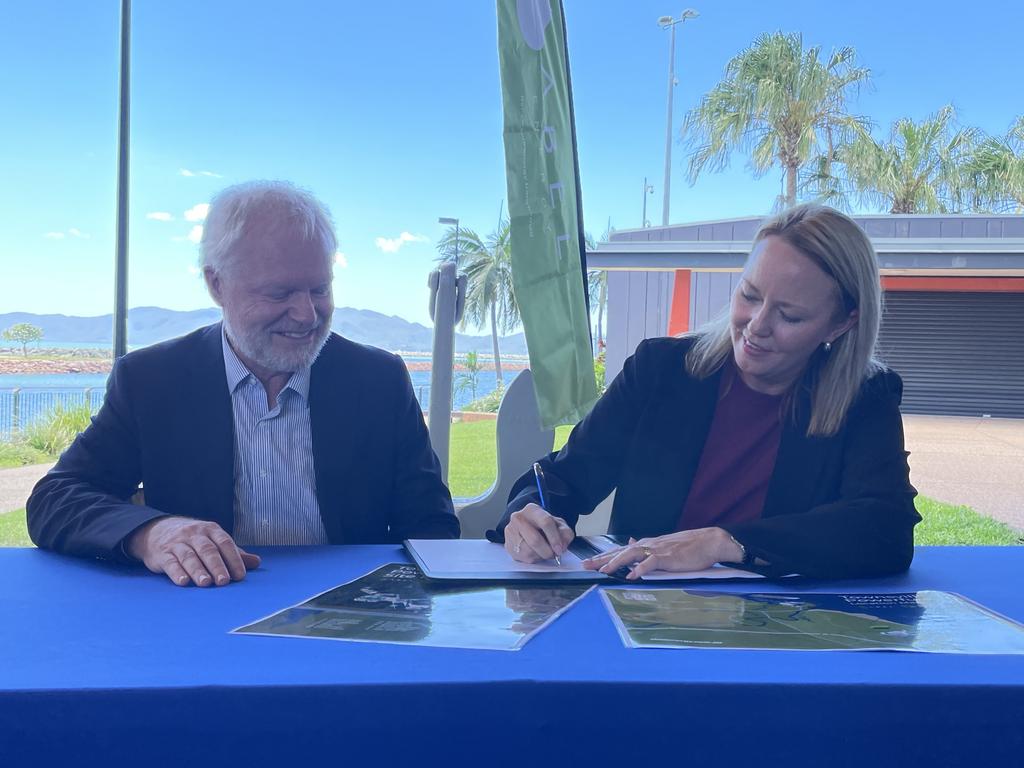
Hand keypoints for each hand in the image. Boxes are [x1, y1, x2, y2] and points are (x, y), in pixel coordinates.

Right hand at [126, 516, 260, 586]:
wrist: (158, 530)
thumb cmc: (194, 539)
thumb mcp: (214, 540)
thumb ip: (233, 552)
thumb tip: (256, 562)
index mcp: (211, 530)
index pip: (225, 543)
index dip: (233, 559)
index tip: (240, 575)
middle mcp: (194, 534)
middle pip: (208, 550)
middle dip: (217, 566)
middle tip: (224, 581)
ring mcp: (177, 543)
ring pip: (189, 556)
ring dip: (198, 570)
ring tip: (206, 583)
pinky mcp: (163, 554)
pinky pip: (170, 562)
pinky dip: (177, 572)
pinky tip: (183, 581)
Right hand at [503, 503, 574, 563]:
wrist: (528, 526)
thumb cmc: (544, 525)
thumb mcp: (558, 524)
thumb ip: (565, 533)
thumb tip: (562, 545)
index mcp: (532, 510)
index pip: (545, 522)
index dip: (554, 538)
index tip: (560, 548)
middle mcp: (518, 518)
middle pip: (535, 540)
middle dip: (548, 551)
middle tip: (554, 554)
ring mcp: (511, 532)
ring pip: (529, 551)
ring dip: (541, 556)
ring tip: (545, 552)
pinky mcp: (508, 545)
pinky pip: (523, 558)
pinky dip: (534, 559)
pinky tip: (536, 553)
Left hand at [581, 527, 740, 579]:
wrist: (709, 541)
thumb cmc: (688, 547)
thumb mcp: (663, 546)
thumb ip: (646, 548)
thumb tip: (630, 544)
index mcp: (647, 545)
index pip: (620, 550)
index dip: (604, 556)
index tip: (589, 562)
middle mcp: (649, 545)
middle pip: (620, 551)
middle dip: (602, 558)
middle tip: (585, 566)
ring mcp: (658, 550)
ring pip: (632, 554)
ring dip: (616, 562)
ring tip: (603, 570)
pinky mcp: (668, 557)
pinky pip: (651, 563)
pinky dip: (640, 569)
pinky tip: (631, 576)